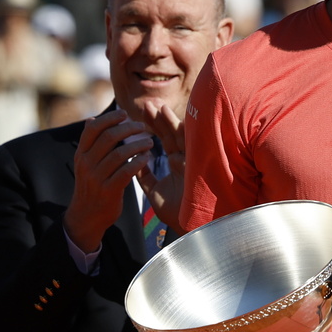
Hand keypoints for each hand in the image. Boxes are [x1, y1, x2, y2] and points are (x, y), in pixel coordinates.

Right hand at [62, 110, 152, 252]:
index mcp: (81, 154)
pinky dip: (138, 162)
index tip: (124, 114)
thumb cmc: (91, 185)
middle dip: (128, 128)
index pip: (93, 129)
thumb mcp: (84, 163)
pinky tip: (146, 157)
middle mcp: (86, 164)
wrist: (87, 215)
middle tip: (142, 126)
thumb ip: (90, 143)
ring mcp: (97, 178)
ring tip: (149, 142)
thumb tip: (91, 119)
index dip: (109, 118)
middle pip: (108, 138)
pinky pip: (126, 172)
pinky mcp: (109, 191)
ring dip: (137, 145)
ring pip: (119, 153)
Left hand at [137, 101, 184, 229]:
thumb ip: (145, 176)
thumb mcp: (154, 192)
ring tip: (156, 105)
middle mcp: (187, 158)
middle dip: (160, 118)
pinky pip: (189, 142)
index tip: (142, 113)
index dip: (154, 125)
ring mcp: (193, 160)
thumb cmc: (176, 212)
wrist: (190, 228)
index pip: (165, 139)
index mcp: (178, 163)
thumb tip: (133, 161)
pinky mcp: (198, 164)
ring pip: (180, 135)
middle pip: (172, 133)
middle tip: (147, 103)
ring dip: (168, 119)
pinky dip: (179, 129)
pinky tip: (169, 116)